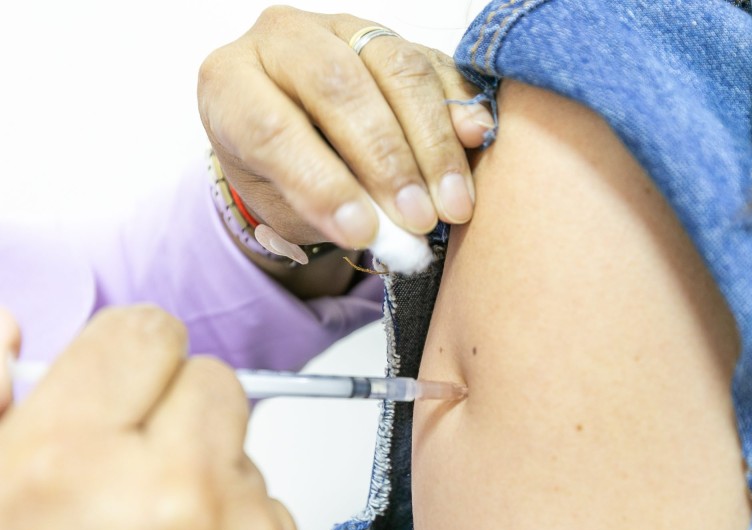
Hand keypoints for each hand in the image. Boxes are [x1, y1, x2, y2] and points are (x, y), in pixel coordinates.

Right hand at [0, 306, 306, 529]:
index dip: (120, 361)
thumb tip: (13, 329)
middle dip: (169, 412)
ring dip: (204, 476)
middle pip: (213, 379)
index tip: (110, 394)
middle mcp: (172, 496)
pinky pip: (273, 513)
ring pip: (244, 449)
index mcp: (71, 464)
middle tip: (124, 472)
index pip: (145, 330)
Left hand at [198, 7, 491, 250]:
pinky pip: (436, 63)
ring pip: (396, 68)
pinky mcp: (394, 38)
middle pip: (338, 86)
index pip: (270, 126)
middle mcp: (283, 39)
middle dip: (386, 161)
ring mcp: (343, 29)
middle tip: (417, 219)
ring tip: (452, 205)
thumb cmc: (277, 176)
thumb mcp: (280, 203)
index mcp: (230, 81)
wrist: (297, 140)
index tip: (361, 232)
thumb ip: (322, 211)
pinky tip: (476, 142)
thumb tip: (386, 234)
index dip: (320, 183)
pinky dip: (461, 105)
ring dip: (432, 144)